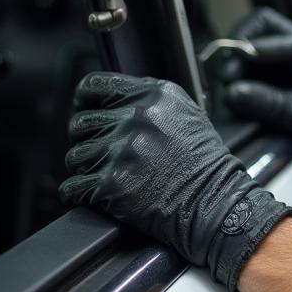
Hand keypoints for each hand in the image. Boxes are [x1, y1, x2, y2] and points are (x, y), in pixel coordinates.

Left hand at [59, 72, 291, 291]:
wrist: (217, 205)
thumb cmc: (206, 166)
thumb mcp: (186, 115)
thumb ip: (150, 104)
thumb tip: (114, 103)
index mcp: (154, 96)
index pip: (94, 86)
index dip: (85, 101)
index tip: (85, 111)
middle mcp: (137, 118)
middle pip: (81, 123)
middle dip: (87, 140)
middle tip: (102, 154)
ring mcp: (123, 150)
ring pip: (75, 156)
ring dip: (86, 169)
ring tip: (108, 176)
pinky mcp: (112, 183)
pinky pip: (73, 187)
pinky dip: (79, 194)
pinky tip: (97, 194)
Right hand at [218, 8, 291, 161]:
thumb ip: (265, 102)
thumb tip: (230, 94)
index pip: (263, 38)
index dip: (240, 55)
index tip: (227, 77)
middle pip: (258, 25)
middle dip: (237, 44)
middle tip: (226, 74)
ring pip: (255, 41)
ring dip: (239, 60)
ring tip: (230, 84)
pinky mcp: (286, 69)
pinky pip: (259, 61)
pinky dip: (246, 72)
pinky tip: (240, 90)